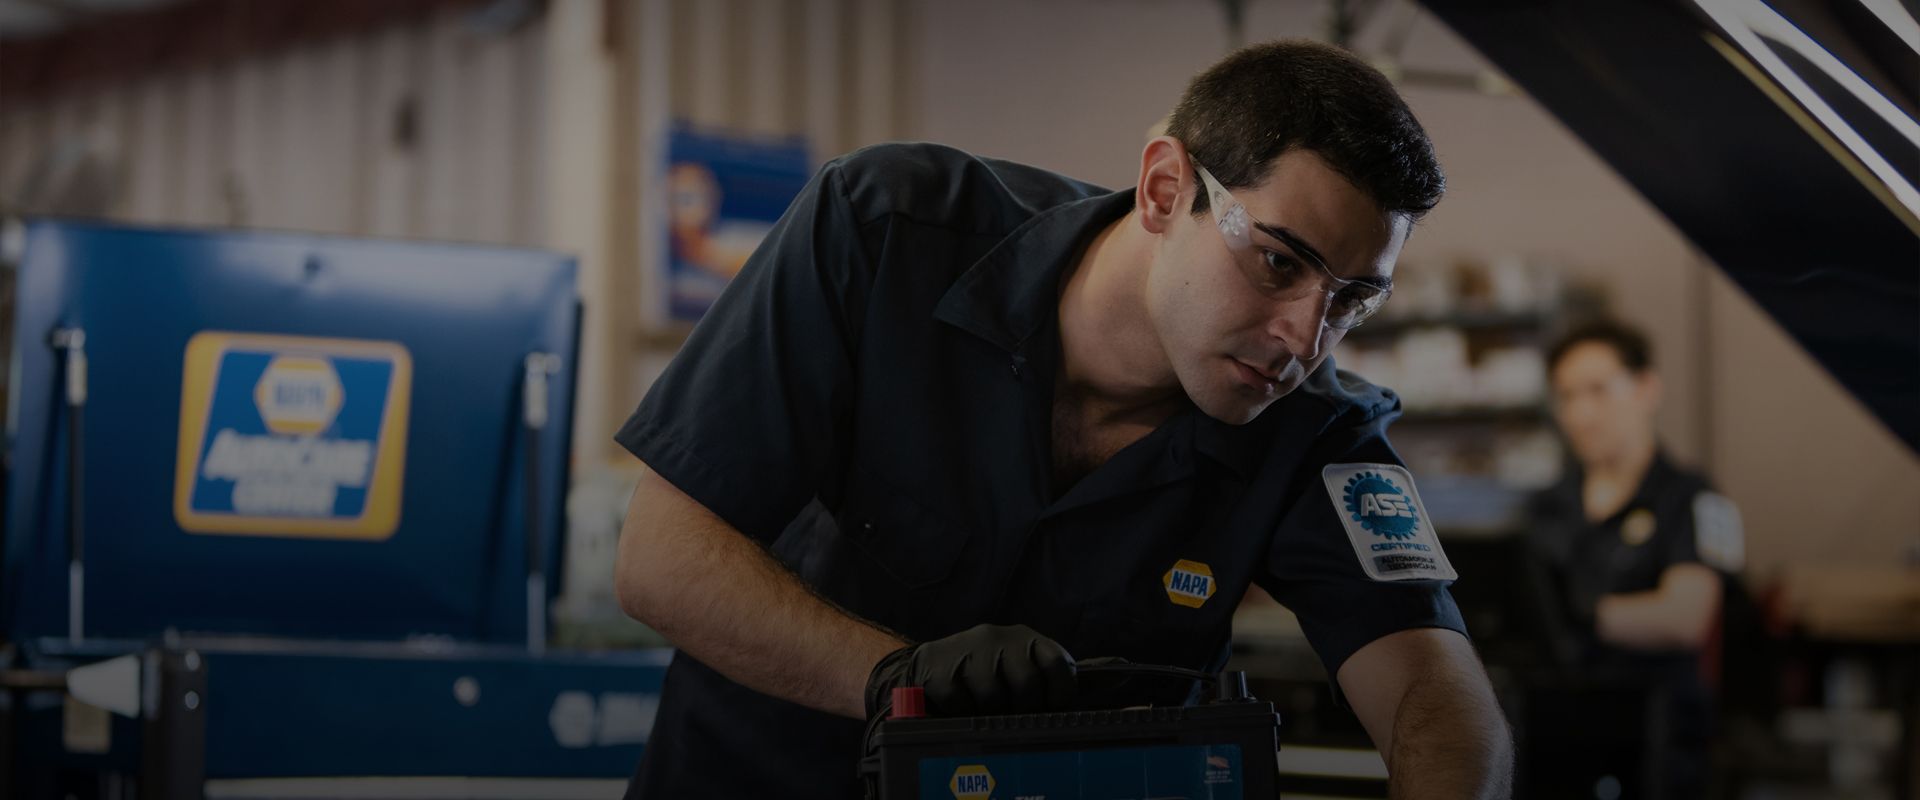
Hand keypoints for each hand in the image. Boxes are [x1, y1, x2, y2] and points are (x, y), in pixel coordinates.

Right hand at [864, 624, 1076, 717]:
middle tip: (1014, 721)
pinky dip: (962, 713)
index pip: (1056, 662)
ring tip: (985, 713)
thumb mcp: (1014, 669)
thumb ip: (1040, 682)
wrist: (928, 665)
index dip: (1060, 692)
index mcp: (1025, 639)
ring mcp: (967, 649)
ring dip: (990, 714)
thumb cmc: (983, 675)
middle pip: (1027, 683)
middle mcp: (999, 637)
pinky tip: (960, 708)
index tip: (1052, 711)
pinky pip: (960, 703)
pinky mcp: (939, 666)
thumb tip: (1067, 717)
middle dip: (1024, 710)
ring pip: (993, 696)